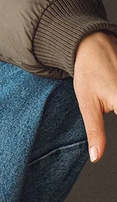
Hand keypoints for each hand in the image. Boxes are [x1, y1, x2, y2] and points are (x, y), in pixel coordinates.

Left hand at [73, 31, 116, 162]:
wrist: (93, 45)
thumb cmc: (89, 73)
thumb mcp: (87, 105)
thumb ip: (95, 132)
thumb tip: (96, 156)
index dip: (112, 140)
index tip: (110, 118)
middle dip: (115, 110)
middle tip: (107, 109)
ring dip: (116, 108)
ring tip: (109, 102)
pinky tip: (113, 100)